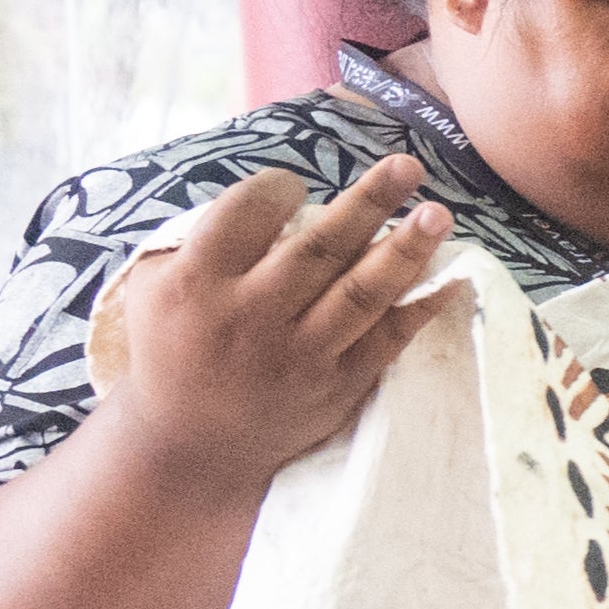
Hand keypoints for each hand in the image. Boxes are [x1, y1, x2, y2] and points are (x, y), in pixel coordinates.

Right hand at [85, 159, 461, 501]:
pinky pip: (386, 340)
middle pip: (320, 247)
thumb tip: (267, 196)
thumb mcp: (155, 288)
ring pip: (360, 291)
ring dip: (406, 249)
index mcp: (196, 282)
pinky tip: (452, 278)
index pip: (249, 213)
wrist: (188, 443)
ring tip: (438, 213)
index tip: (294, 182)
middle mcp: (250, 316)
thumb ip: (198, 241)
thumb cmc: (171, 347)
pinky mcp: (334, 387)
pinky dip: (421, 308)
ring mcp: (298, 355)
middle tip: (407, 165)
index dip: (280, 187)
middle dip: (368, 201)